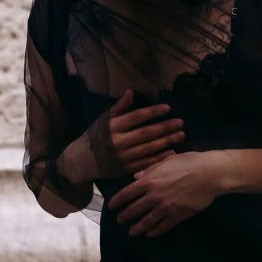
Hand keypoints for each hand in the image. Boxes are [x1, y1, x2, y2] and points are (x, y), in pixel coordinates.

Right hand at [58, 88, 184, 182]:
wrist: (81, 161)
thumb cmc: (94, 136)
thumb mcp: (103, 119)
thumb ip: (119, 107)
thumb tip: (131, 91)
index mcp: (112, 126)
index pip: (137, 117)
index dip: (153, 112)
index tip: (167, 108)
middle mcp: (118, 142)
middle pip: (146, 133)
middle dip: (165, 127)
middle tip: (180, 122)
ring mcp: (122, 157)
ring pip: (149, 148)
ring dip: (166, 141)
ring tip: (180, 135)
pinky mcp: (125, 169)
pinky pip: (146, 163)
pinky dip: (160, 157)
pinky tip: (172, 151)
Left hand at [108, 150, 229, 237]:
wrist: (210, 173)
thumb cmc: (189, 162)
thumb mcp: (167, 161)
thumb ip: (150, 169)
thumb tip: (136, 176)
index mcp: (150, 180)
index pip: (127, 193)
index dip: (117, 201)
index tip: (111, 207)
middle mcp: (154, 195)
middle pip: (134, 209)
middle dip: (124, 216)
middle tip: (119, 221)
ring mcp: (166, 207)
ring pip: (147, 221)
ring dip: (137, 228)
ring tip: (131, 232)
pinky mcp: (178, 215)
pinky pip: (163, 226)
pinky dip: (155, 231)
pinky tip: (150, 234)